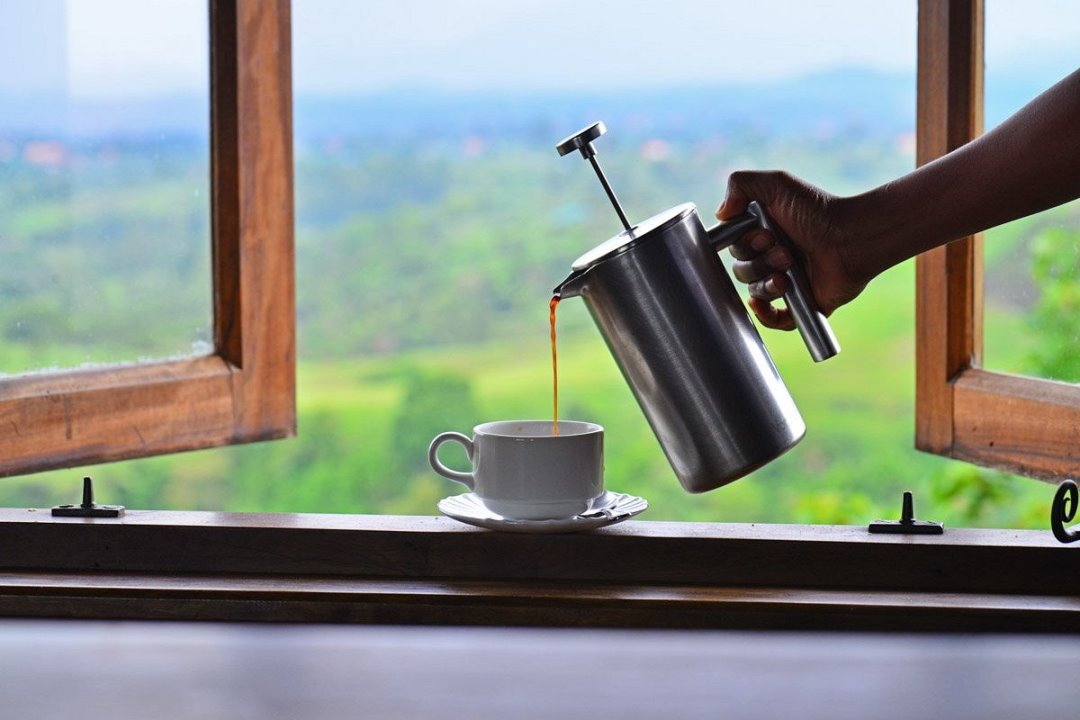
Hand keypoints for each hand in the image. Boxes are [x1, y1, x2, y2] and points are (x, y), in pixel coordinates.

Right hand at [717, 170, 866, 330]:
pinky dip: (765, 314)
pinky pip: (773, 319)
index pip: (733, 247)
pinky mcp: (801, 303)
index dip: (742, 244)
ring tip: (789, 268)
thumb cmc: (818, 210)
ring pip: (754, 292)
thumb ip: (740, 184)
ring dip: (766, 282)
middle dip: (759, 261)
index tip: (763, 235)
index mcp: (763, 235)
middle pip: (741, 271)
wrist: (851, 237)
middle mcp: (771, 258)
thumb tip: (721, 214)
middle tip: (784, 251)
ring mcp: (785, 282)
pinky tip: (762, 303)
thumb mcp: (776, 183)